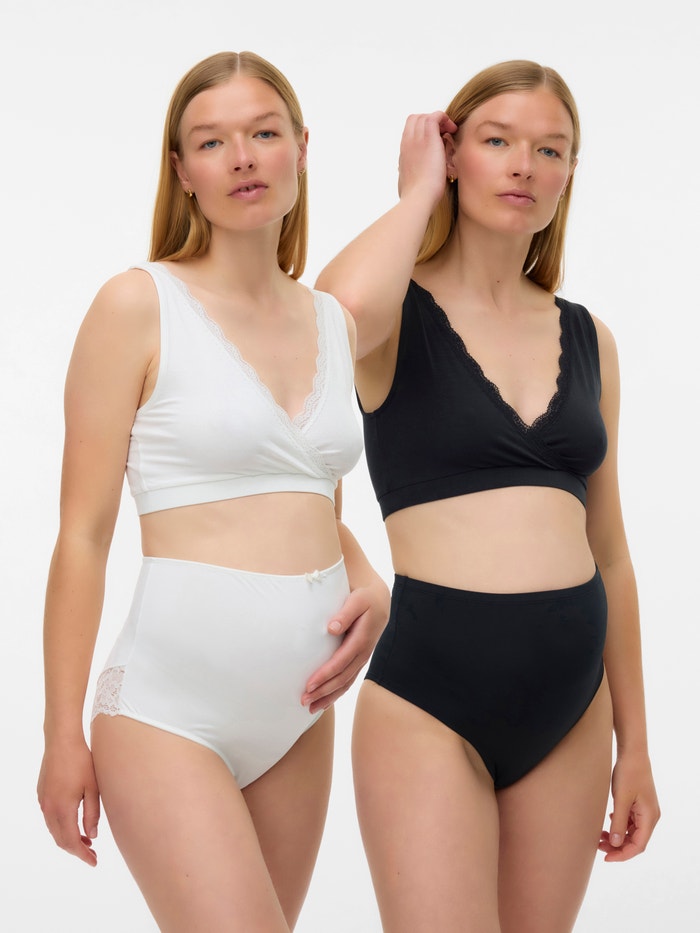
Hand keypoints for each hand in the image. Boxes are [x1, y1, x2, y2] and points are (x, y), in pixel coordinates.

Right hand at [37, 736, 100, 866]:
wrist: (62, 741)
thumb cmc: (81, 761)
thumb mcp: (93, 788)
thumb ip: (92, 814)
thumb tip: (92, 836)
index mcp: (62, 808)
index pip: (71, 841)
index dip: (82, 854)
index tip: (94, 862)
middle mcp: (49, 808)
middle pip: (60, 839)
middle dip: (76, 850)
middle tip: (92, 854)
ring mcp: (43, 801)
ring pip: (54, 830)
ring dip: (68, 838)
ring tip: (87, 840)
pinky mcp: (42, 794)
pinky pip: (50, 818)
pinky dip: (61, 826)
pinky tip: (74, 823)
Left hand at [302, 581, 389, 713]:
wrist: (380, 602)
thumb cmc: (365, 599)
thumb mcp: (357, 600)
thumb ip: (345, 614)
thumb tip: (331, 628)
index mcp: (362, 640)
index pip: (341, 662)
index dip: (325, 675)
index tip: (309, 685)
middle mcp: (363, 653)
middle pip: (342, 678)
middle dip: (323, 692)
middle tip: (304, 701)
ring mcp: (362, 659)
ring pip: (345, 683)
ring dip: (328, 697)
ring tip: (310, 708)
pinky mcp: (358, 660)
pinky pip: (348, 681)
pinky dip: (336, 693)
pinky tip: (324, 702)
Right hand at [398, 111, 458, 209]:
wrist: (418, 197)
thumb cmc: (416, 197)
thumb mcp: (409, 185)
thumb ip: (411, 177)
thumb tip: (412, 180)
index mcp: (404, 153)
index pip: (409, 131)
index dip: (422, 130)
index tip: (434, 139)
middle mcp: (407, 143)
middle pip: (415, 120)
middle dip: (429, 122)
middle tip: (442, 133)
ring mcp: (416, 138)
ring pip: (425, 116)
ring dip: (439, 121)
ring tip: (449, 131)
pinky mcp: (428, 137)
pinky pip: (436, 116)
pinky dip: (444, 118)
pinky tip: (452, 130)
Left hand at [598, 749, 659, 861]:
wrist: (632, 753)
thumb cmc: (628, 773)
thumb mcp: (621, 799)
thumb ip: (619, 823)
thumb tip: (616, 845)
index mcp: (650, 817)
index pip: (638, 845)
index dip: (622, 855)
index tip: (606, 858)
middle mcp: (650, 816)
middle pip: (635, 841)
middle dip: (618, 847)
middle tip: (598, 846)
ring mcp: (645, 810)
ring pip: (632, 832)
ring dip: (618, 836)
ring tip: (600, 836)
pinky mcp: (639, 804)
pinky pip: (631, 821)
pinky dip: (620, 825)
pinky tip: (609, 822)